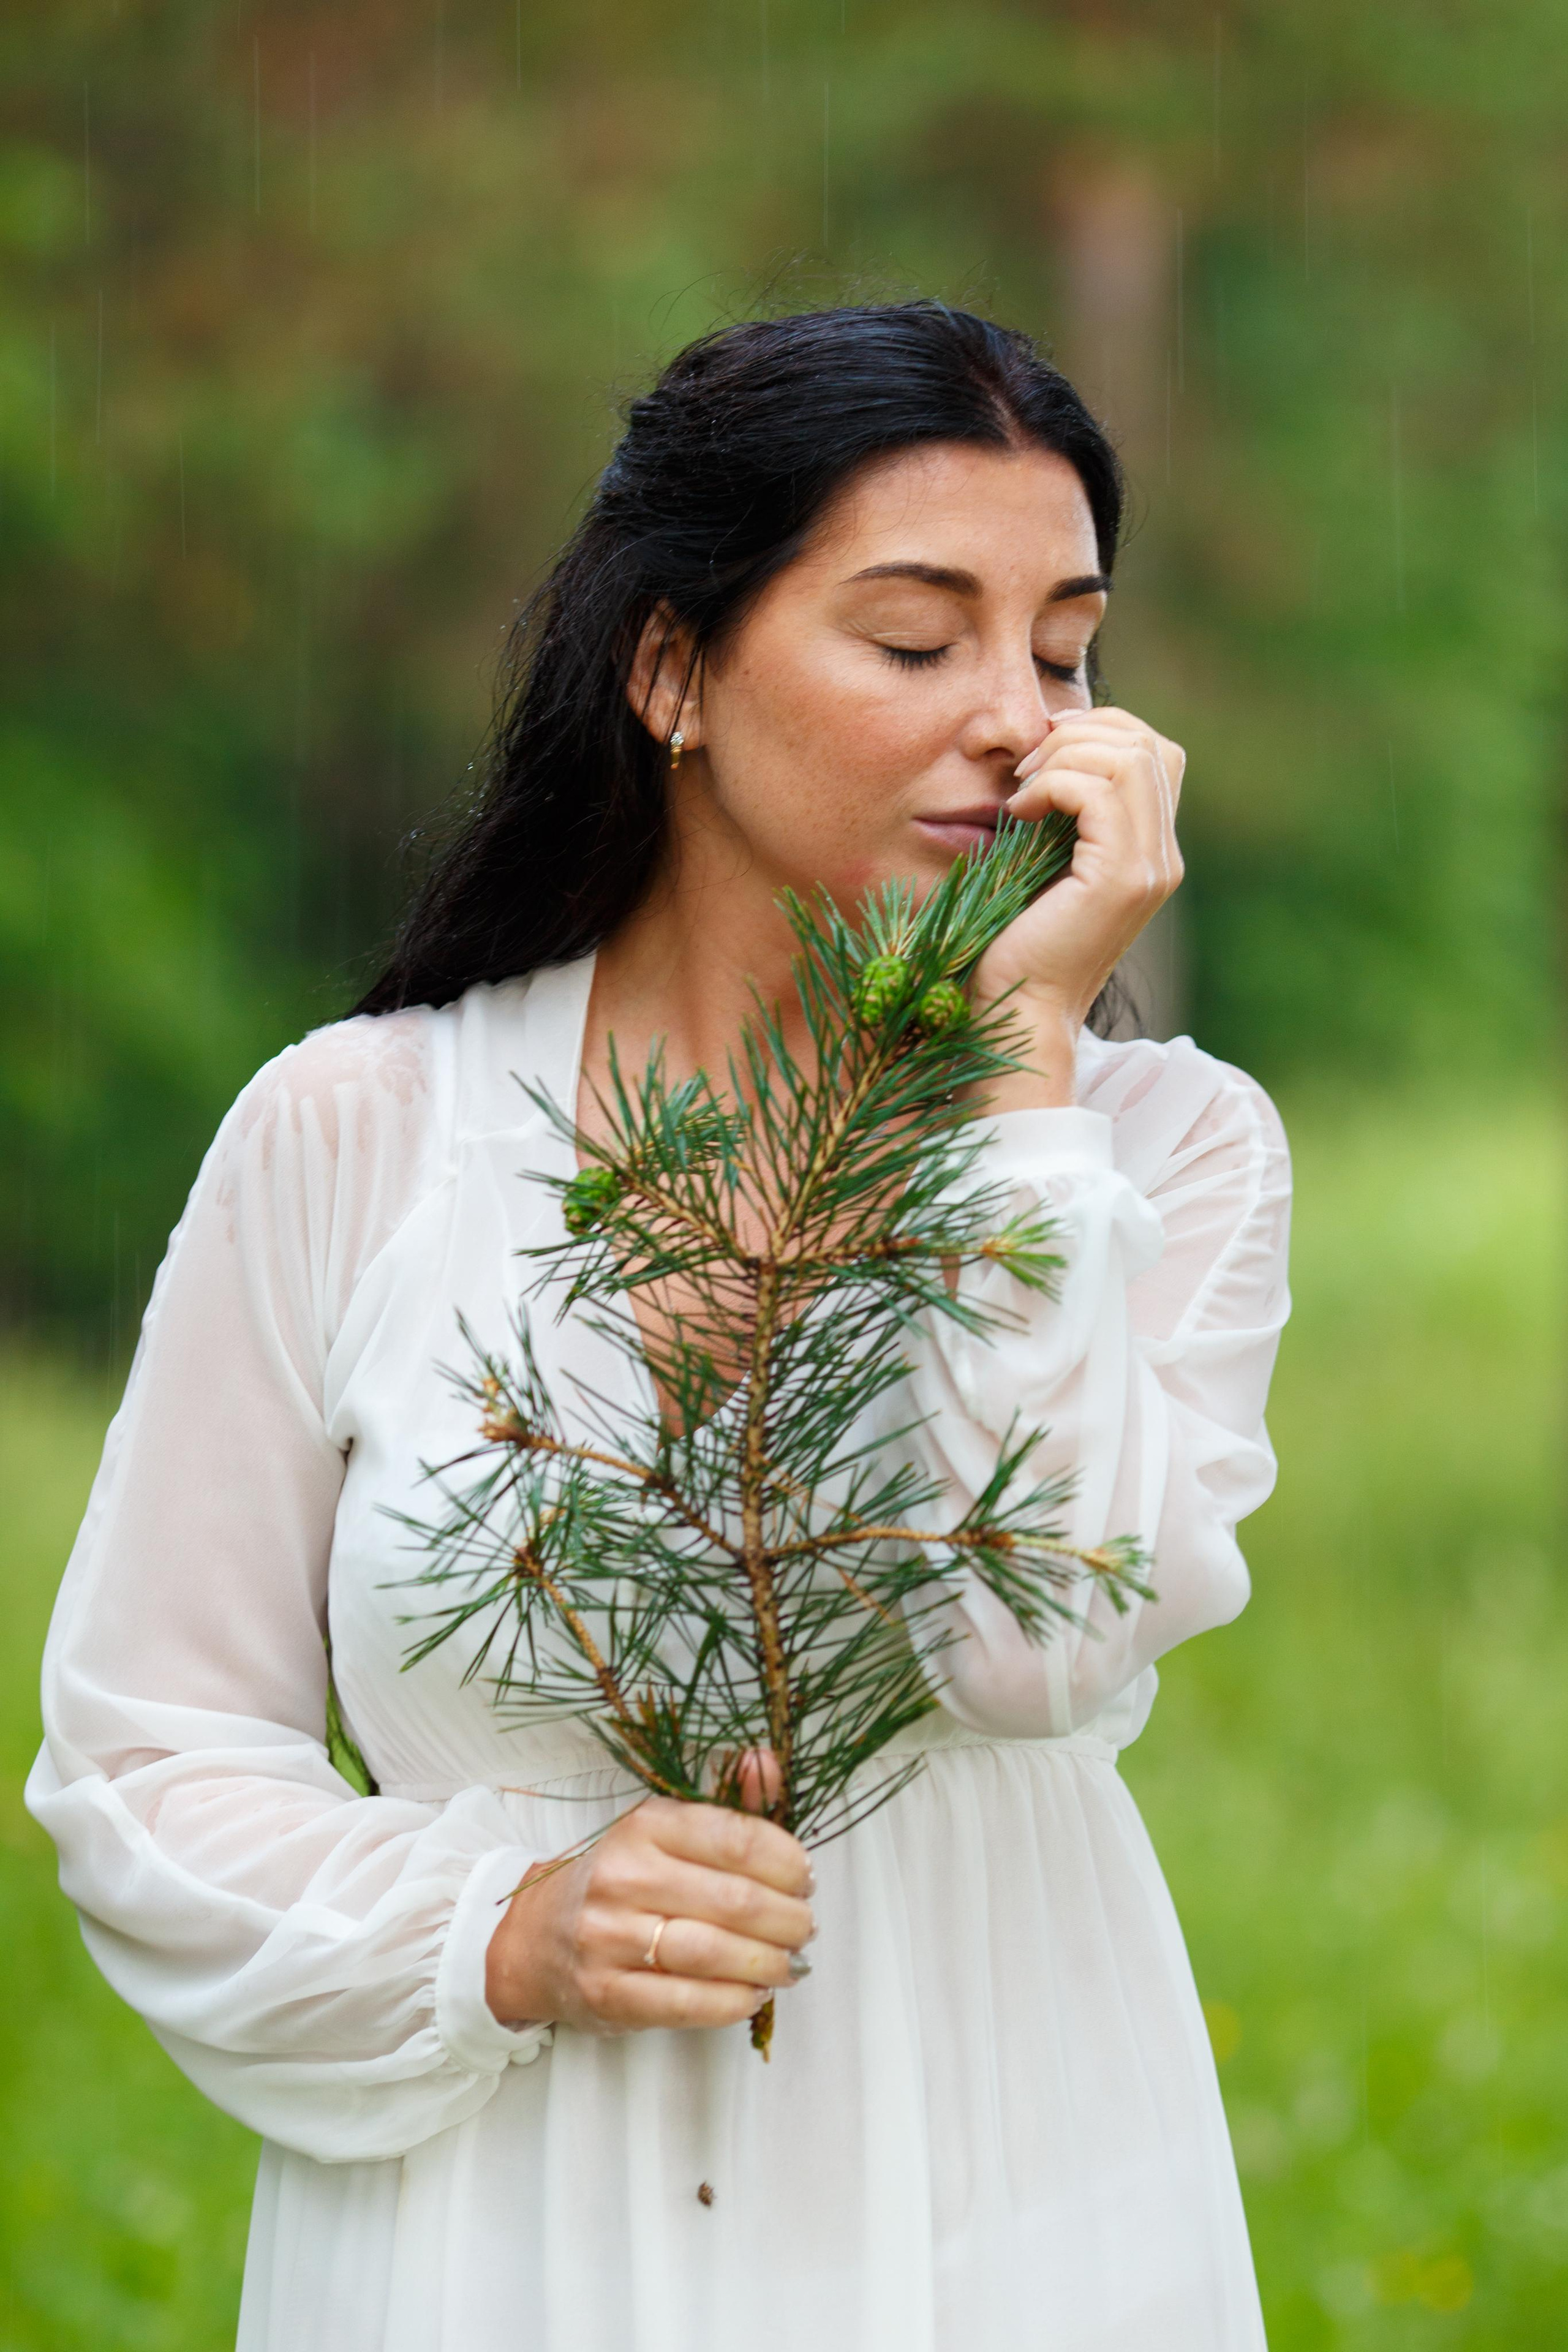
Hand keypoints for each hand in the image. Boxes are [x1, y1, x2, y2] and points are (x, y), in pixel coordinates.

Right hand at [485, 1793, 816, 2035]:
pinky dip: (733, 2002)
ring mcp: (609, 1938)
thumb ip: (727, 1803)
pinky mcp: (606, 1994)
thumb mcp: (665, 1831)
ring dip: (769, 1963)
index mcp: (645, 1827)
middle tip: (804, 1928)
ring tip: (789, 1964)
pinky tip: (753, 1994)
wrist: (536, 1937)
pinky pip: (687, 2003)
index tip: (805, 1879)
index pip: (736, 1838)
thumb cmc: (619, 1881)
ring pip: (713, 1953)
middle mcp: (624, 1877)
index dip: (787, 1862)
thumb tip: (767, 1762)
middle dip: (788, 1919)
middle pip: (734, 1901)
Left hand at [971, 706, 1184, 1109]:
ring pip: (1128, 758)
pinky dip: (1051, 785)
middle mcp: (1164, 858)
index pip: (1156, 752)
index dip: (1101, 730)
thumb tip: (1050, 748)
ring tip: (1021, 791)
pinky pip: (1097, 792)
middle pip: (1148, 745)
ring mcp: (1149, 870)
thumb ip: (1067, 815)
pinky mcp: (1121, 881)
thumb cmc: (1015, 942)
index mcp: (1152, 851)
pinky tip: (1018, 814)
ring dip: (1063, 757)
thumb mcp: (1046, 863)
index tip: (1042, 754)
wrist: (1014, 1011)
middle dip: (1080, 734)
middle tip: (1026, 769)